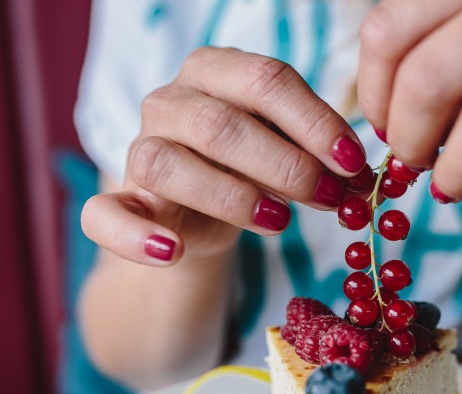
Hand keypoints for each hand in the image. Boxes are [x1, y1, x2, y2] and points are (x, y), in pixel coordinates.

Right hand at [82, 47, 367, 264]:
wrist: (200, 215)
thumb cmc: (252, 171)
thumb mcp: (289, 153)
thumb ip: (317, 156)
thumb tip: (358, 176)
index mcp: (216, 71)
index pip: (266, 80)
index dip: (314, 122)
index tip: (352, 163)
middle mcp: (170, 101)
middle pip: (221, 124)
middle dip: (285, 165)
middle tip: (327, 197)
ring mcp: (138, 149)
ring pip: (168, 164)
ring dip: (231, 196)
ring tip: (278, 221)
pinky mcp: (119, 199)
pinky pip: (103, 214)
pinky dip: (135, 236)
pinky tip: (173, 252)